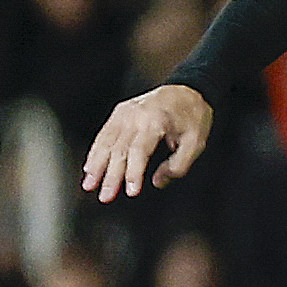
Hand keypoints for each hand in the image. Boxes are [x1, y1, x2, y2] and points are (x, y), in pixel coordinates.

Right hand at [83, 84, 213, 201]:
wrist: (187, 89)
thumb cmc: (193, 116)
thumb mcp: (197, 142)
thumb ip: (179, 164)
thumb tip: (158, 182)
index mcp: (155, 122)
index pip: (139, 151)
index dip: (133, 173)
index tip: (130, 191)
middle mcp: (136, 116)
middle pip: (119, 149)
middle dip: (110, 176)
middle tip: (105, 196)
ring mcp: (125, 112)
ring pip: (106, 142)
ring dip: (96, 166)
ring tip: (89, 185)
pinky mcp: (119, 112)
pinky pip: (104, 134)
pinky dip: (96, 152)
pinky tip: (90, 167)